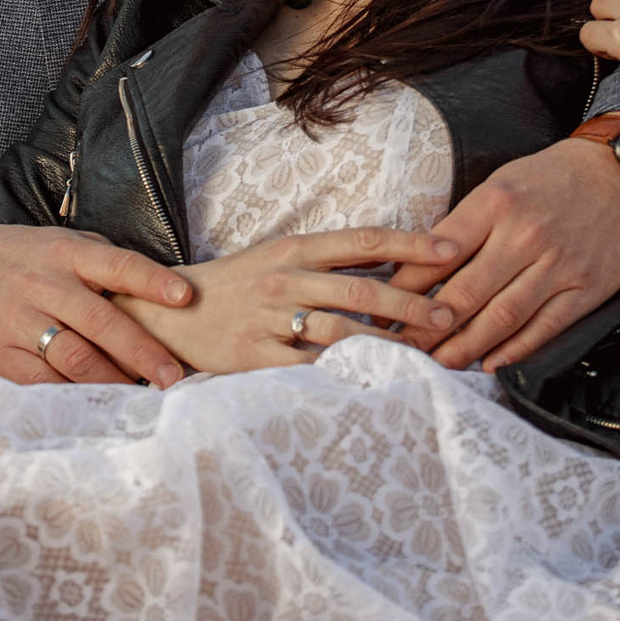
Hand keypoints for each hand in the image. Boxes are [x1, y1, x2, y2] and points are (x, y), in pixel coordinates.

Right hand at [0, 209, 193, 387]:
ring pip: (73, 358)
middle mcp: (42, 284)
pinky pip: (43, 382)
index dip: (152, 280)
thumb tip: (157, 288)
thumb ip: (99, 261)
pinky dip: (74, 395)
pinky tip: (99, 403)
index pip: (116, 263)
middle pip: (100, 321)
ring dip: (113, 380)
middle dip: (142, 351)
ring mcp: (17, 321)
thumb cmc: (15, 256)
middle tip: (175, 376)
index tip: (186, 298)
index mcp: (63, 251)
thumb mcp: (55, 241)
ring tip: (144, 394)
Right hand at [117, 226, 460, 376]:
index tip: (454, 248)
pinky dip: (343, 373)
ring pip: (341, 331)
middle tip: (449, 314)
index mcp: (295, 248)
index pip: (364, 240)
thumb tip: (390, 264)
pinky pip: (308, 367)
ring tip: (423, 356)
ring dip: (387, 344)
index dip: (412, 242)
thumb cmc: (233, 286)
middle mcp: (285, 278)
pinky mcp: (254, 355)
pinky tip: (371, 381)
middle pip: (361, 288)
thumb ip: (326, 262)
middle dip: (411, 303)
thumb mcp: (276, 259)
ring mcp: (269, 318)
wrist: (166, 311)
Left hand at [387, 141, 619, 370]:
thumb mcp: (501, 184)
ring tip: (439, 364)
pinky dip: (515, 349)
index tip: (383, 307)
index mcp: (496, 204)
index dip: (407, 286)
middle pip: (467, 292)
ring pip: (503, 316)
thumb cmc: (551, 178)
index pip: (439, 252)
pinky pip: (544, 327)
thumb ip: (466, 223)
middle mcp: (525, 235)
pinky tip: (490, 362)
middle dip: (428, 327)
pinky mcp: (586, 289)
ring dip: (466, 346)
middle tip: (402, 348)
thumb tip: (421, 264)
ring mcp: (558, 265)